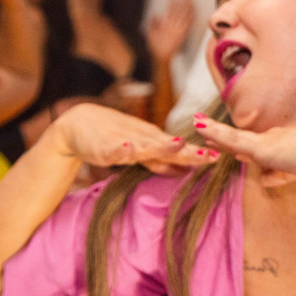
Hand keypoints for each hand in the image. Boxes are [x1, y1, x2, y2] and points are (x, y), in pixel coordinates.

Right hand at [50, 103, 214, 175]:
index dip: (197, 155)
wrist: (76, 126)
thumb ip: (159, 161)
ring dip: (160, 146)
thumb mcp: (139, 153)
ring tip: (178, 145)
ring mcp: (123, 142)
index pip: (179, 150)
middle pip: (168, 147)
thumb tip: (184, 169)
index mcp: (153, 142)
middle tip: (209, 155)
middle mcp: (142, 140)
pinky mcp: (102, 147)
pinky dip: (119, 149)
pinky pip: (111, 150)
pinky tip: (126, 148)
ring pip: (144, 145)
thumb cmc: (112, 138)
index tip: (220, 158)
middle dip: (188, 152)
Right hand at [146, 0, 195, 61]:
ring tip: (192, 2)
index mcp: (165, 24)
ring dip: (189, 9)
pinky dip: (191, 20)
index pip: (169, 11)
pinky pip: (188, 26)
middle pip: (179, 12)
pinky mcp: (183, 35)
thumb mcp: (150, 33)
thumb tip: (155, 15)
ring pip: (185, 17)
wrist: (162, 56)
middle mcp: (173, 26)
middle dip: (183, 3)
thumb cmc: (155, 45)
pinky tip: (194, 14)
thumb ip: (153, 24)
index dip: (173, 4)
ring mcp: (178, 30)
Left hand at [193, 115, 295, 186]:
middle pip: (242, 138)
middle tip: (205, 130)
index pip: (257, 145)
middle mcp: (273, 138)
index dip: (240, 145)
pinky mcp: (261, 147)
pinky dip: (215, 133)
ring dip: (214, 130)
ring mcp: (266, 141)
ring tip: (197, 123)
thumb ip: (279, 177)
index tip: (228, 146)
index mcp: (283, 144)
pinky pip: (231, 138)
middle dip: (223, 136)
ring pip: (233, 135)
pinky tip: (201, 128)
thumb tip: (263, 181)